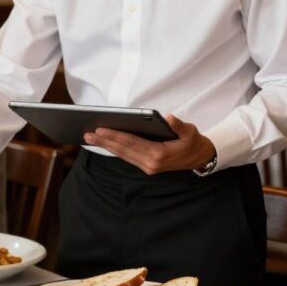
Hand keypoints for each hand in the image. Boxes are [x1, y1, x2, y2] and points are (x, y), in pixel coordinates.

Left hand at [83, 114, 216, 174]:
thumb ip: (179, 125)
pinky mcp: (146, 167)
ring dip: (106, 147)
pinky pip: (126, 157)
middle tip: (87, 134)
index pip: (132, 143)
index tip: (100, 130)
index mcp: (159, 154)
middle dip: (104, 142)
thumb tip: (169, 118)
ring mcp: (147, 167)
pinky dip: (114, 150)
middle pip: (123, 150)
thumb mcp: (190, 132)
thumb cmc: (193, 142)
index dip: (115, 136)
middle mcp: (150, 164)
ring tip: (90, 139)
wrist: (200, 159)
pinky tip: (104, 143)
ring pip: (122, 155)